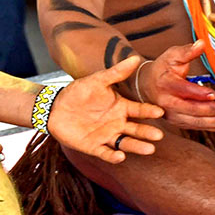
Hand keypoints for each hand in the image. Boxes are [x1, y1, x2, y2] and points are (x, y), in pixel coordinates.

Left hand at [47, 56, 163, 163]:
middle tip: (158, 135)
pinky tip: (120, 157)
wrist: (55, 106)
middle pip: (136, 129)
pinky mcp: (94, 147)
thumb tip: (134, 58)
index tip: (159, 111)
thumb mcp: (97, 81)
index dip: (149, 111)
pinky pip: (106, 153)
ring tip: (149, 149)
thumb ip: (116, 73)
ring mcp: (107, 136)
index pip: (139, 111)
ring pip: (125, 143)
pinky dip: (113, 157)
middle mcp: (118, 123)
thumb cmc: (77, 92)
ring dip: (137, 146)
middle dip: (147, 132)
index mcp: (121, 108)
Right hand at [138, 40, 214, 130]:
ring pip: (195, 122)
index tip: (214, 94)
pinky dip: (212, 127)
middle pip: (191, 109)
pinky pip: (196, 126)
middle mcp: (166, 102)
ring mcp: (171, 114)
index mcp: (165, 83)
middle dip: (212, 110)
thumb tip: (202, 43)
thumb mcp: (171, 56)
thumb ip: (187, 51)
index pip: (183, 90)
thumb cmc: (162, 69)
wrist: (146, 86)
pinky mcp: (177, 121)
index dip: (198, 93)